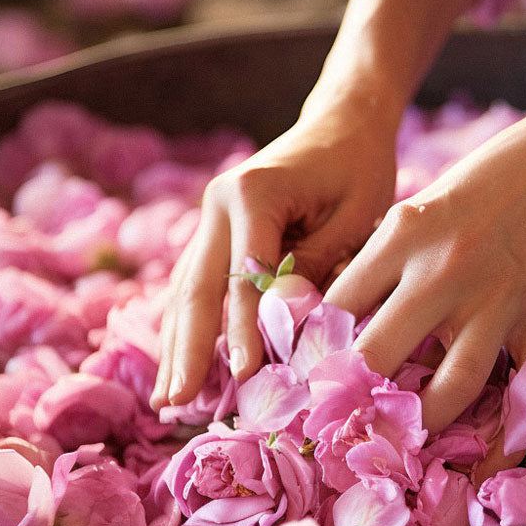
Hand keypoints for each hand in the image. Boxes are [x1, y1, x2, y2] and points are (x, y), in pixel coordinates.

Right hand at [151, 102, 397, 409]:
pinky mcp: (218, 230)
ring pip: (186, 290)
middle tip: (176, 403)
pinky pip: (196, 284)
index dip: (246, 331)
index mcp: (252, 195)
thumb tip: (288, 323)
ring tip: (167, 398)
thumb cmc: (358, 167)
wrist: (342, 123)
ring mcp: (212, 216)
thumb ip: (320, 266)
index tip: (246, 376)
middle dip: (187, 349)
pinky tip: (179, 363)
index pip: (246, 278)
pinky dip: (188, 326)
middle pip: (196, 288)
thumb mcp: (357, 216)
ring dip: (176, 345)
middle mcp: (219, 204)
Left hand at [324, 106, 525, 432]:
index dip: (314, 349)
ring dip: (423, 427)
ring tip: (406, 446)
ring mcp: (500, 301)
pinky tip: (488, 470)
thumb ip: (394, 252)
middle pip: (376, 356)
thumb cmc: (500, 168)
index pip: (338, 306)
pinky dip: (510, 440)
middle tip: (338, 428)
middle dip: (352, 398)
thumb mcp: (429, 198)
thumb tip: (356, 310)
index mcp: (404, 232)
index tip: (303, 379)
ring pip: (451, 390)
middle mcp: (444, 271)